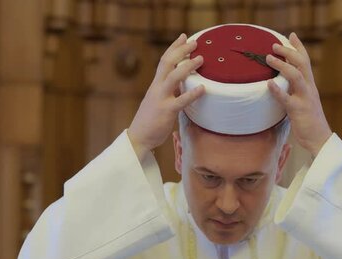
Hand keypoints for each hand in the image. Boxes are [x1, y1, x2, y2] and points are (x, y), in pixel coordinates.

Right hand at [128, 34, 205, 157]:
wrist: (138, 138)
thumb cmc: (150, 121)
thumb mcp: (158, 101)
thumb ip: (169, 92)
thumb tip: (184, 85)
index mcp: (155, 85)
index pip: (164, 60)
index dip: (174, 47)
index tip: (184, 37)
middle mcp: (157, 88)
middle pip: (167, 62)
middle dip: (181, 50)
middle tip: (195, 43)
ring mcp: (161, 99)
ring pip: (174, 77)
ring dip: (188, 66)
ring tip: (201, 59)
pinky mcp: (166, 111)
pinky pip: (181, 100)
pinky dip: (192, 93)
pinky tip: (203, 89)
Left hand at [266, 32, 332, 156]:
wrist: (320, 139)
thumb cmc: (309, 121)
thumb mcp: (303, 101)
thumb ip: (295, 90)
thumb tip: (281, 81)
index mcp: (310, 85)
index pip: (306, 61)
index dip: (299, 47)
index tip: (291, 35)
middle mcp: (309, 89)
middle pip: (302, 63)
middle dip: (289, 51)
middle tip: (274, 45)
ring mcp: (305, 99)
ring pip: (296, 76)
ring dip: (282, 65)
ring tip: (269, 58)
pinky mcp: (298, 111)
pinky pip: (287, 98)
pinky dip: (278, 90)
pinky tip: (268, 83)